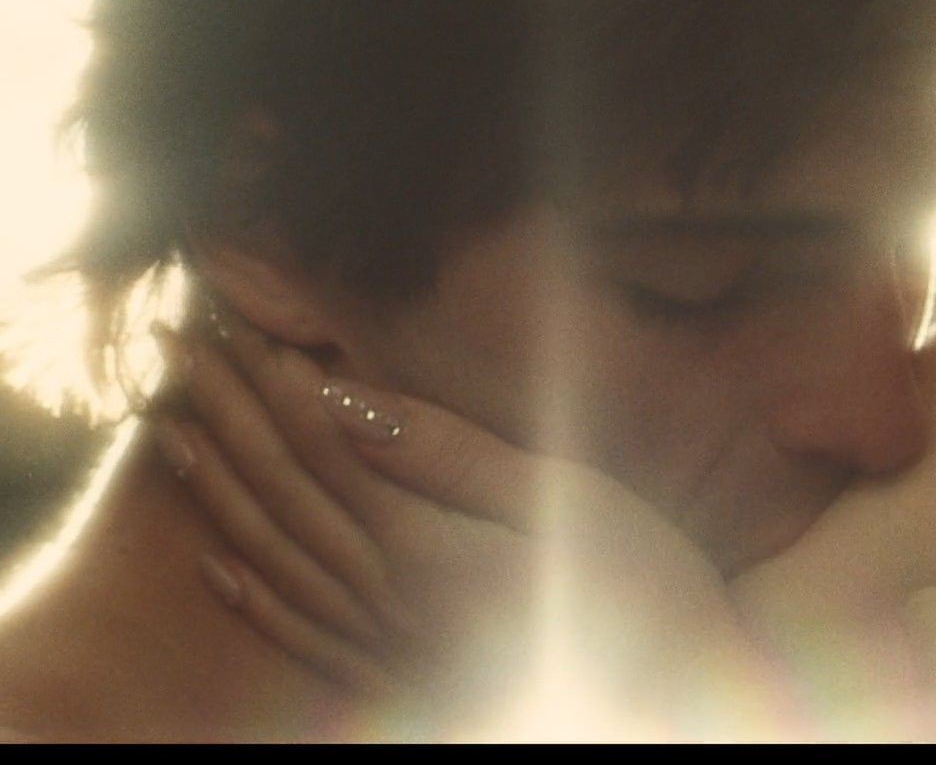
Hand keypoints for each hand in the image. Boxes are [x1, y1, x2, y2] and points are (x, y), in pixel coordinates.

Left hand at [155, 311, 791, 738]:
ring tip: (172, 429)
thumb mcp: (563, 500)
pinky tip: (219, 562)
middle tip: (172, 350)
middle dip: (224, 413)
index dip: (265, 379)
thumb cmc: (644, 588)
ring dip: (218, 489)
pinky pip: (301, 634)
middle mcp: (386, 600)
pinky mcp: (399, 680)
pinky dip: (251, 595)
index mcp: (424, 546)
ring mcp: (386, 647)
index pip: (320, 442)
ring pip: (274, 557)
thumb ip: (447, 455)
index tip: (221, 321)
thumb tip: (345, 399)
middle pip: (283, 491)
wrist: (680, 697)